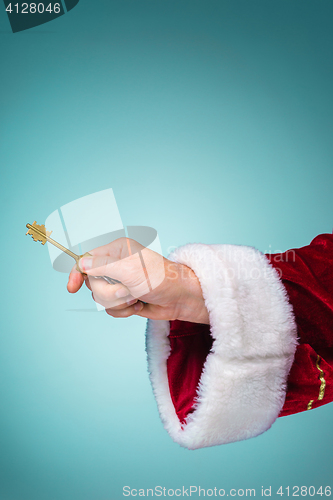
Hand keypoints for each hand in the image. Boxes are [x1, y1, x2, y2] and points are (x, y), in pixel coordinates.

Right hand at [67, 237, 208, 322]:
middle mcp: (116, 265)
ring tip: (135, 298)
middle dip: (109, 292)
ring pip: (101, 298)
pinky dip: (124, 311)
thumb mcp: (129, 270)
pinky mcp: (125, 298)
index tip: (72, 288)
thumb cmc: (159, 279)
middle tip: (127, 290)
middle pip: (93, 283)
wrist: (179, 299)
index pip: (86, 259)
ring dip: (118, 303)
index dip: (77, 273)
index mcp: (116, 251)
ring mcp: (120, 283)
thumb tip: (81, 262)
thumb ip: (102, 266)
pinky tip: (138, 306)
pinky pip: (111, 310)